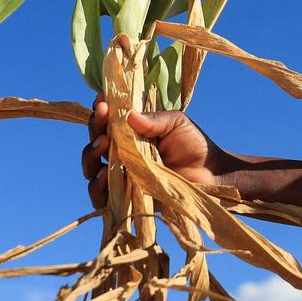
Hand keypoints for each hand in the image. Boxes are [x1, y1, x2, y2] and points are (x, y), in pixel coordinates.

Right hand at [82, 94, 231, 207]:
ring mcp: (122, 176)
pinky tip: (103, 176)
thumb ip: (154, 119)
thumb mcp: (176, 123)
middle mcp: (122, 154)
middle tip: (103, 120)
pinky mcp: (125, 199)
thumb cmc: (194, 145)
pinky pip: (100, 196)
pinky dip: (96, 188)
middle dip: (94, 129)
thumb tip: (129, 115)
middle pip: (94, 142)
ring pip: (91, 168)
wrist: (211, 175)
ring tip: (103, 144)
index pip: (107, 121)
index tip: (102, 101)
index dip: (100, 111)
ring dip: (90, 155)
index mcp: (130, 133)